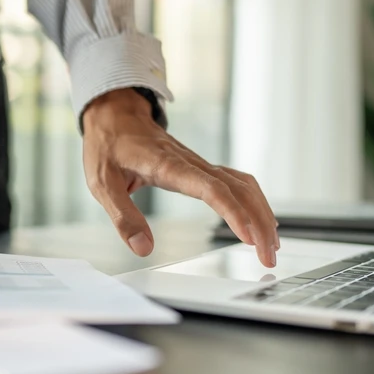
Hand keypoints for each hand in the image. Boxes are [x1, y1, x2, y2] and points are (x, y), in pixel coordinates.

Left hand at [82, 88, 279, 266]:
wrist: (114, 117)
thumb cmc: (107, 148)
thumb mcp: (102, 184)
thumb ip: (123, 217)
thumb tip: (143, 248)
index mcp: (167, 166)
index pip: (211, 190)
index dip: (233, 213)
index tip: (248, 237)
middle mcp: (191, 163)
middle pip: (237, 190)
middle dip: (258, 223)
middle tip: (268, 256)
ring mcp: (199, 164)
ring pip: (243, 185)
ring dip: (262, 213)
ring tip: (271, 245)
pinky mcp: (201, 168)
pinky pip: (236, 182)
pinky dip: (254, 201)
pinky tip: (261, 220)